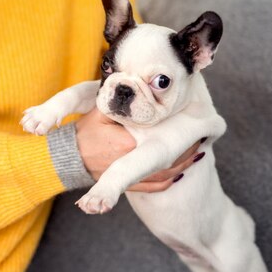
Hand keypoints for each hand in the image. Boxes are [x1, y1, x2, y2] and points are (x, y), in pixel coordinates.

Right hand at [75, 108, 201, 192]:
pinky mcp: (130, 186)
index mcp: (127, 144)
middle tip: (201, 136)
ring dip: (184, 164)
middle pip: (169, 158)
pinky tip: (182, 170)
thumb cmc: (84, 133)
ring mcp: (132, 178)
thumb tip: (136, 84)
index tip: (192, 122)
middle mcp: (132, 163)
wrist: (70, 158)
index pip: (160, 137)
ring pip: (166, 175)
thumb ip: (119, 100)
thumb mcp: (99, 112)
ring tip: (198, 151)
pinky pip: (156, 187)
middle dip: (187, 147)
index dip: (179, 131)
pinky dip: (171, 180)